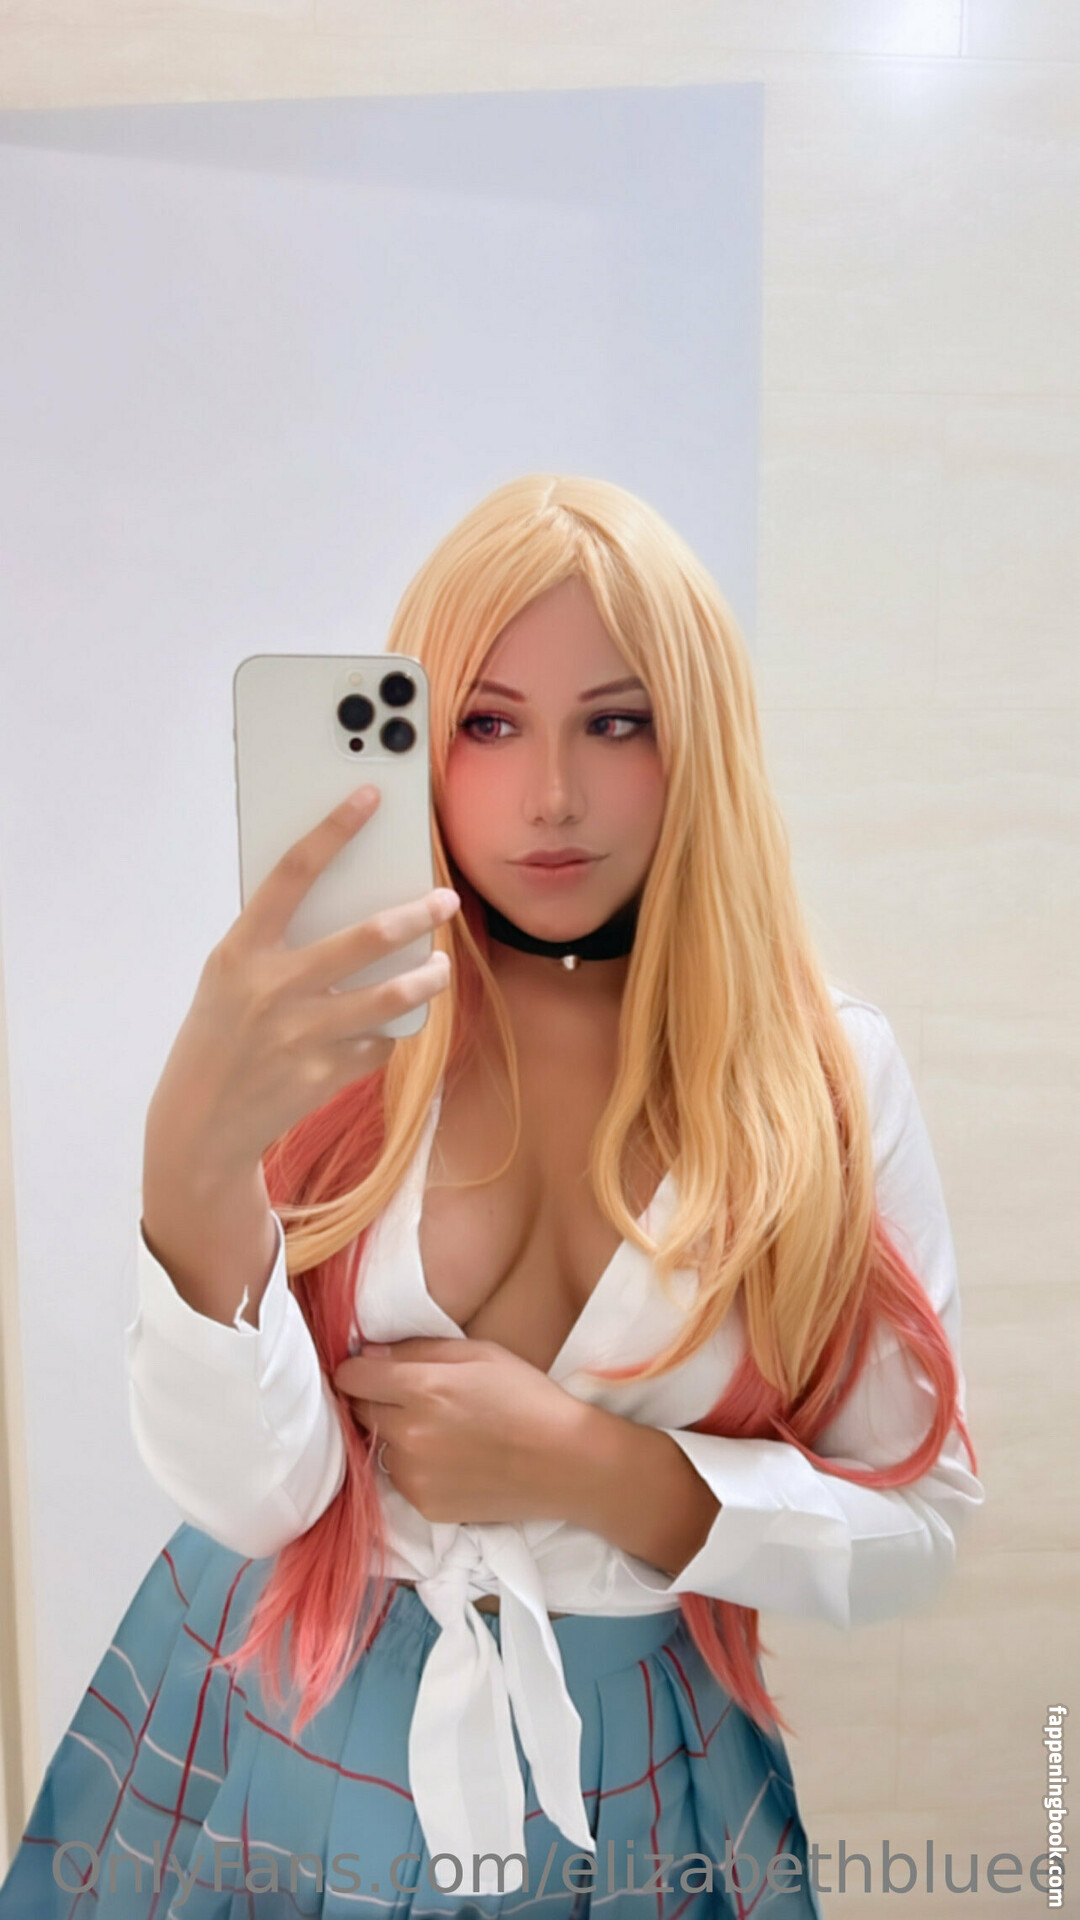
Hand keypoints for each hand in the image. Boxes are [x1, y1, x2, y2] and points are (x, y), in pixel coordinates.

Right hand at [143, 787, 460, 1196]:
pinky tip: (381, 1029)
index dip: (333, 829)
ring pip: (391, 996)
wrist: (202, 1122)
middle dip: (416, 915)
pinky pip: (379, 1041)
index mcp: (241, 951)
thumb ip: (277, 943)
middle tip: (444, 902)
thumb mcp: (229, 977)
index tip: (370, 796)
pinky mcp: (325, 1074)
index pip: (292, 872)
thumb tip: (351, 904)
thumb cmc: (221, 1032)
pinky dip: (386, 1033)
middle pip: (365, 938)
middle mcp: (272, 987)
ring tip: (438, 968)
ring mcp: (301, 1033)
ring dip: (428, 979)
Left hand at [332, 1337, 592, 1525]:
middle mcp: (409, 1435)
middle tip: (414, 1398)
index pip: (350, 1377)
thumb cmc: (527, 1397)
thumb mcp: (479, 1353)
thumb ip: (417, 1349)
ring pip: (378, 1447)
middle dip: (377, 1401)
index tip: (373, 1369)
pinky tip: (450, 1459)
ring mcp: (414, 1476)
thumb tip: (368, 1353)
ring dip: (394, 1436)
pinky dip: (414, 1467)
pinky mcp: (425, 1506)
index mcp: (422, 1389)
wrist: (566, 1463)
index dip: (358, 1369)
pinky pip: (399, 1478)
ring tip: (439, 1431)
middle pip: (358, 1412)